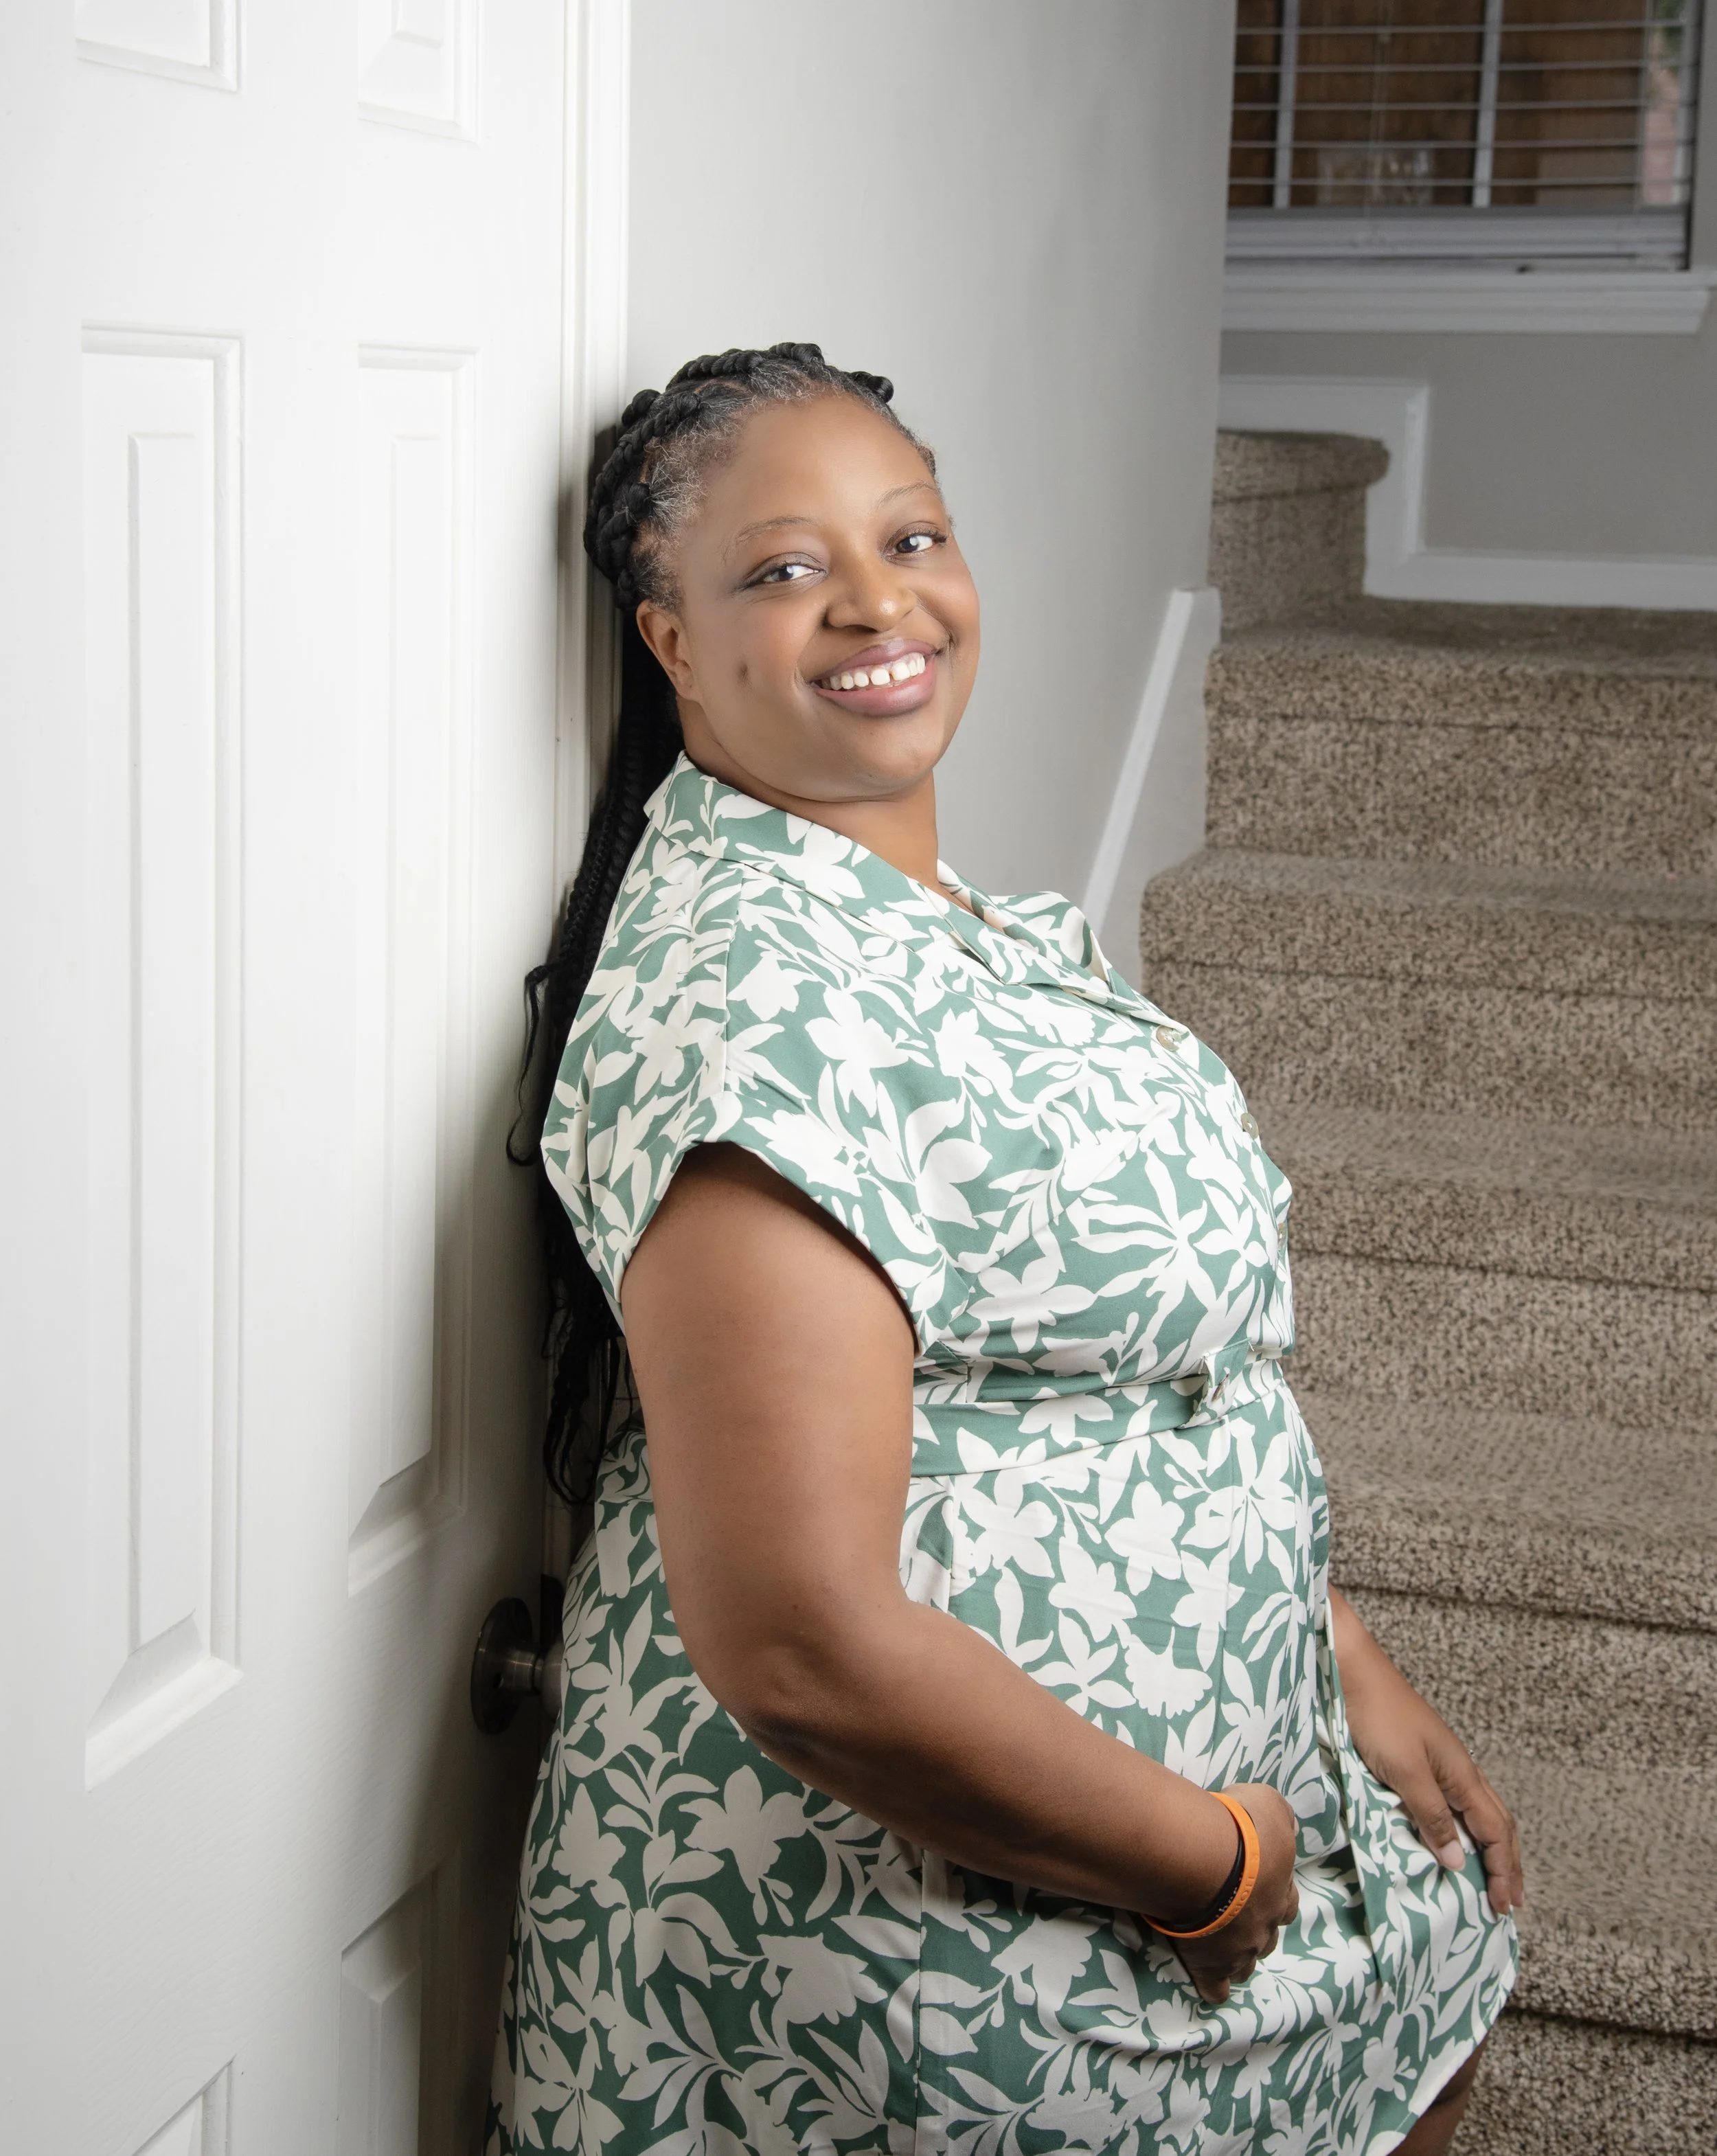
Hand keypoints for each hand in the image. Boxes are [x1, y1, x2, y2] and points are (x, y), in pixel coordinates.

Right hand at [1164, 1783, 1300, 2004]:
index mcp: (1280, 1891)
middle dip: (1257, 1931)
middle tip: (1238, 1919)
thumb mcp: (1270, 1806)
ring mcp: (1240, 1950)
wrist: (1205, 1858)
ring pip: (1246, 1964)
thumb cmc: (1240, 1829)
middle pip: (1268, 1938)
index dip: (1275, 1898)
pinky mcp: (1211, 1966)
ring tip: (1224, 1951)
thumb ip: (1281, 1818)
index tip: (1262, 1891)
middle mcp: (1266, 1926)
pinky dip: (1214, 1987)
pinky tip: (1210, 1985)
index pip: (1287, 1903)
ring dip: (1238, 1958)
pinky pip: (1216, 1987)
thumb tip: (1290, 1829)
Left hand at [1331, 1590, 1524, 1917]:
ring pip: (1476, 1813)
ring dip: (1486, 1848)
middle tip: (1509, 1901)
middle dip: (1507, 1863)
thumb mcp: (1406, 1772)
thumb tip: (1459, 1862)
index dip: (1505, 1870)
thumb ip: (1432, 1816)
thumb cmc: (1379, 1717)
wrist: (1352, 1671)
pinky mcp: (1418, 1759)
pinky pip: (1451, 1803)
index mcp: (1463, 1776)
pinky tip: (1448, 1839)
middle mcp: (1459, 1771)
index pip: (1497, 1832)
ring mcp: (1440, 1764)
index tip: (1505, 1907)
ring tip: (1487, 1878)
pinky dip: (1460, 1829)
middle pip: (1496, 1824)